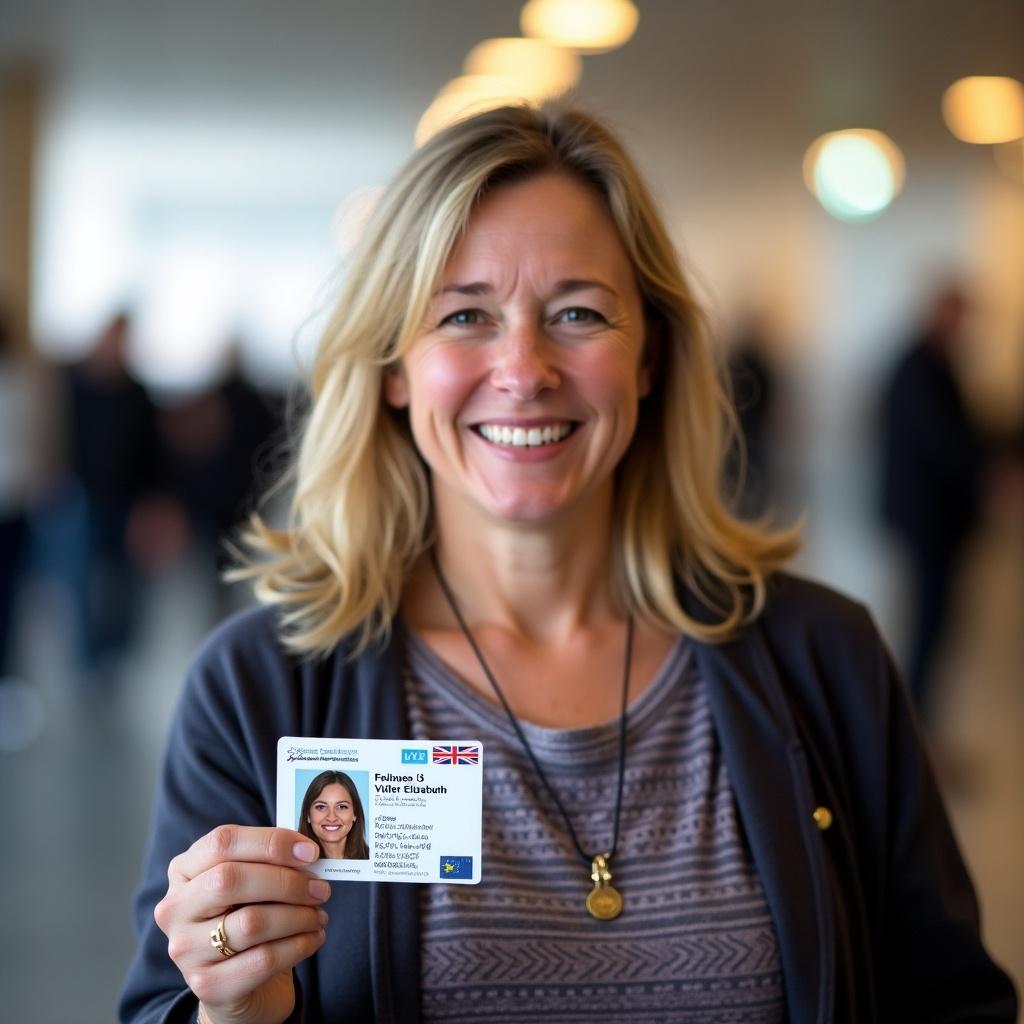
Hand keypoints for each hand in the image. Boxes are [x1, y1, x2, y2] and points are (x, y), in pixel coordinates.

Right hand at [154, 825, 328, 1023]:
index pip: (223, 842)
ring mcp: (185, 949)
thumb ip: (270, 862)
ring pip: (250, 923)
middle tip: (321, 889)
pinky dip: (298, 945)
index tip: (310, 852)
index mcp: (184, 869)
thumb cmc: (246, 916)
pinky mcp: (206, 984)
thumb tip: (308, 853)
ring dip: (298, 916)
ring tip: (319, 916)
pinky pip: (262, 959)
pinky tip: (313, 938)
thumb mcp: (251, 882)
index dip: (271, 842)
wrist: (236, 982)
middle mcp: (175, 908)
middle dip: (287, 882)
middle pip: (231, 880)